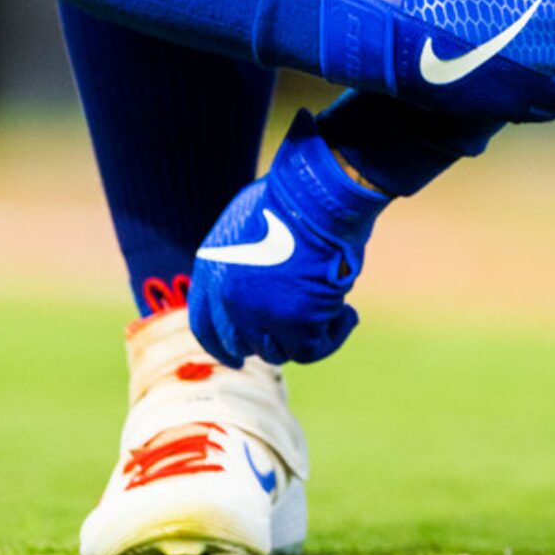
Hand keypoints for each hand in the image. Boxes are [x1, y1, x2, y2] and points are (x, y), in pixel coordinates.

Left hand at [190, 109, 387, 367]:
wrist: (315, 197)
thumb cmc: (288, 198)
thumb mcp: (245, 224)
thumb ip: (240, 262)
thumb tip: (253, 282)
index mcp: (211, 274)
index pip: (206, 328)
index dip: (223, 345)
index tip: (240, 357)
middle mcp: (229, 302)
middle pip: (243, 344)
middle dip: (268, 341)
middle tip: (295, 332)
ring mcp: (261, 317)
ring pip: (279, 350)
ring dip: (304, 335)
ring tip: (333, 309)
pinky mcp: (296, 325)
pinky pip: (314, 348)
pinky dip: (334, 335)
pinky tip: (348, 313)